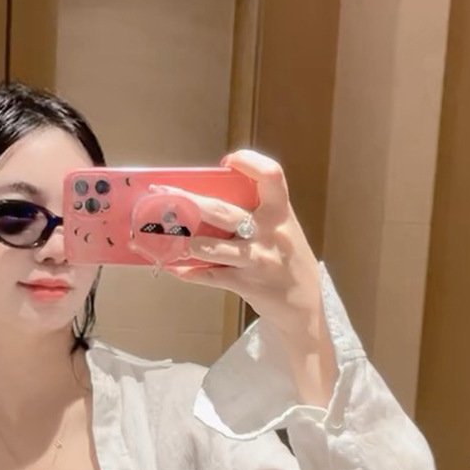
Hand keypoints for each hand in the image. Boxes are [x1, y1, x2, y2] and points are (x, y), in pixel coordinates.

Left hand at [162, 149, 337, 405]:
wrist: (305, 308)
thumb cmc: (287, 260)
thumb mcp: (283, 230)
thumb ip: (257, 214)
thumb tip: (208, 199)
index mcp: (281, 213)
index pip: (272, 176)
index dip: (250, 162)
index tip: (228, 162)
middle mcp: (271, 234)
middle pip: (226, 212)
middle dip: (191, 203)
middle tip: (165, 194)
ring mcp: (258, 261)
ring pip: (217, 249)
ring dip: (190, 244)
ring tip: (172, 239)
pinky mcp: (247, 285)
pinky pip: (212, 277)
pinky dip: (191, 273)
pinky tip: (174, 268)